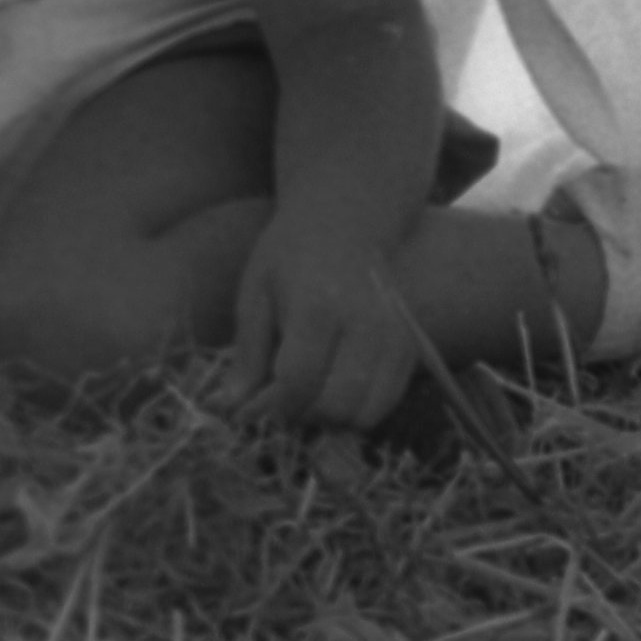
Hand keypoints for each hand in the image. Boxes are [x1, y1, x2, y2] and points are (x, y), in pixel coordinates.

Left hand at [225, 212, 428, 434]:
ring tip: (305, 394)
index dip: (269, 407)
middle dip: (300, 416)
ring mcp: (394, 338)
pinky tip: (332, 387)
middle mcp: (365, 324)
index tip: (249, 410)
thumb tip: (230, 409)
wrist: (347, 222)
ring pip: (364, 414)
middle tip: (277, 402)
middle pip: (336, 405)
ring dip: (329, 419)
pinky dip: (356, 410)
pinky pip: (385, 404)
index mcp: (317, 307)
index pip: (297, 381)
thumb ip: (246, 355)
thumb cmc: (289, 257)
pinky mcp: (410, 348)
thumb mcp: (254, 295)